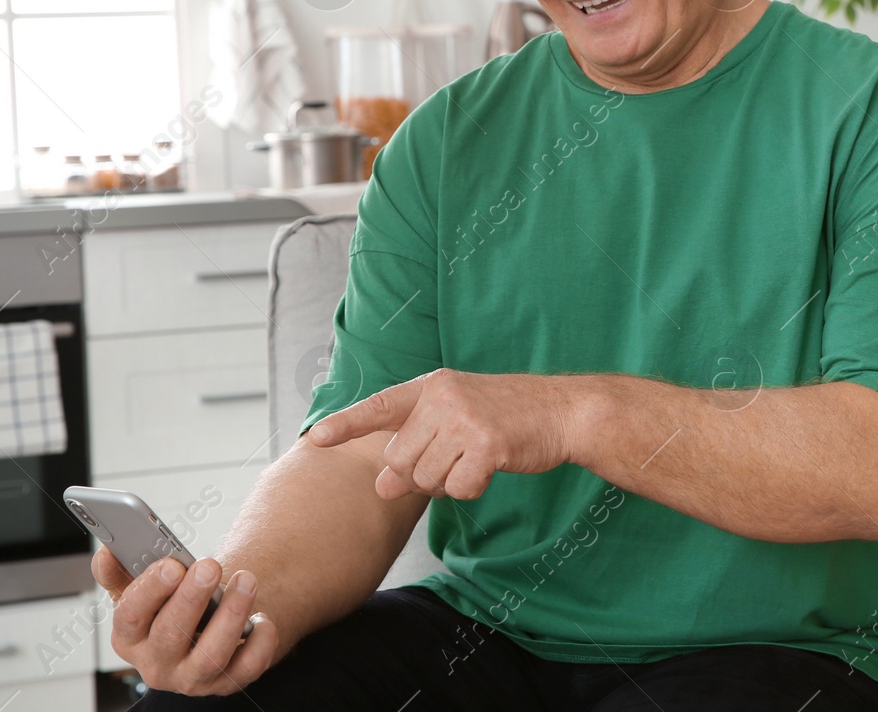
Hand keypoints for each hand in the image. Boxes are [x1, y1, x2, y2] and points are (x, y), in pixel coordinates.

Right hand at [92, 547, 278, 696]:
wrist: (199, 628)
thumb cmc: (165, 604)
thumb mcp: (135, 587)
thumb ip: (118, 568)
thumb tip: (108, 553)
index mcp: (129, 637)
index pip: (130, 617)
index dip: (150, 590)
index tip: (171, 565)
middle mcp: (156, 664)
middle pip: (170, 635)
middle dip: (192, 598)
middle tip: (210, 566)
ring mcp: (191, 678)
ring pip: (211, 655)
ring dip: (231, 615)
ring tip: (245, 580)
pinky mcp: (225, 683)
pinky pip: (247, 668)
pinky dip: (260, 643)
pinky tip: (262, 617)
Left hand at [307, 368, 580, 498]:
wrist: (561, 411)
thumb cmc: (506, 417)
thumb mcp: (456, 421)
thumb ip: (416, 447)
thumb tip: (380, 486)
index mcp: (432, 387)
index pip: (380, 406)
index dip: (346, 423)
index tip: (316, 438)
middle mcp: (443, 399)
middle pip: (400, 460)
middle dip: (418, 475)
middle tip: (451, 463)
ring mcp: (465, 420)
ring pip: (426, 478)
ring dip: (447, 483)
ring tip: (473, 461)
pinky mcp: (488, 444)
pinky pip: (458, 488)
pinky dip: (471, 489)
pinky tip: (490, 469)